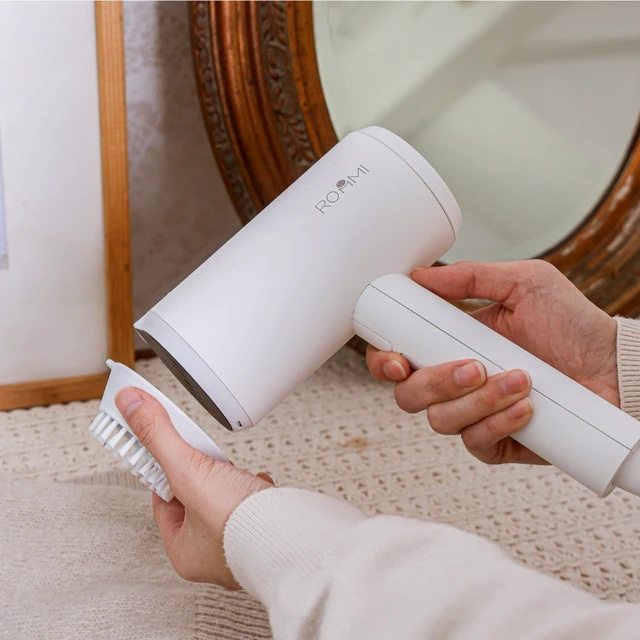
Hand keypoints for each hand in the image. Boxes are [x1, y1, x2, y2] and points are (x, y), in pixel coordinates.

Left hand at [115, 387, 273, 587]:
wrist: (294, 536)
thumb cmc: (241, 525)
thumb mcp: (188, 471)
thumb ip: (159, 437)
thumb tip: (131, 406)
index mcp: (184, 551)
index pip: (162, 502)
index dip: (163, 470)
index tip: (164, 448)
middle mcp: (212, 554)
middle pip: (194, 499)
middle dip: (202, 474)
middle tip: (204, 458)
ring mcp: (241, 544)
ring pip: (225, 502)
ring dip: (230, 480)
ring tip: (232, 471)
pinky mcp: (265, 530)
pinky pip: (253, 506)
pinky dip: (254, 489)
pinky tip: (257, 483)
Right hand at [367, 260, 618, 464]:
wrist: (615, 366)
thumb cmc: (572, 324)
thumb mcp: (524, 283)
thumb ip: (470, 277)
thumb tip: (421, 274)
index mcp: (450, 343)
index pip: (399, 358)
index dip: (385, 362)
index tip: (398, 360)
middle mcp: (456, 382)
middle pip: (409, 395)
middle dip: (435, 382)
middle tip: (473, 366)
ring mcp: (474, 413)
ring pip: (440, 420)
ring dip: (477, 401)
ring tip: (519, 379)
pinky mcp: (497, 441)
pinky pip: (475, 442)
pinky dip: (498, 424)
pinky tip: (527, 407)